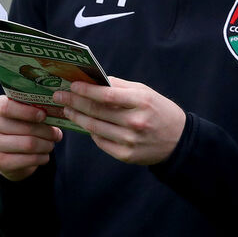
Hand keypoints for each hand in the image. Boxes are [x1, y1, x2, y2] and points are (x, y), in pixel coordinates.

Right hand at [0, 95, 62, 181]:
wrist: (8, 152)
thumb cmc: (21, 125)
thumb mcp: (24, 113)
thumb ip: (35, 108)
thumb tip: (56, 112)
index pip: (7, 107)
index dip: (28, 112)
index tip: (44, 115)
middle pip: (24, 127)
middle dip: (46, 131)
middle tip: (57, 134)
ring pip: (28, 144)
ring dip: (46, 145)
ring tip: (51, 144)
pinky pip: (28, 159)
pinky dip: (42, 157)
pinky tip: (45, 155)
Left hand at [52, 76, 186, 165]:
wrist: (178, 140)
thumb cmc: (159, 111)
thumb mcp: (146, 92)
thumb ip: (121, 86)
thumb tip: (94, 81)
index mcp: (142, 102)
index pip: (108, 95)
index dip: (87, 90)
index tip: (71, 85)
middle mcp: (136, 122)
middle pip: (97, 112)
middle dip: (74, 102)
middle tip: (59, 96)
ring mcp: (130, 141)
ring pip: (94, 128)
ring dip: (77, 117)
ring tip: (66, 109)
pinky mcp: (126, 155)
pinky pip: (101, 142)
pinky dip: (90, 132)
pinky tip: (83, 123)